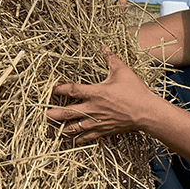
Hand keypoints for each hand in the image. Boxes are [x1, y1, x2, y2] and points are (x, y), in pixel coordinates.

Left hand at [46, 46, 160, 142]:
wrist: (147, 112)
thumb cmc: (135, 91)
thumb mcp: (123, 71)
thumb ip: (111, 59)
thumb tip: (104, 47)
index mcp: (96, 92)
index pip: (72, 90)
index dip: (60, 89)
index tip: (52, 89)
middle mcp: (93, 108)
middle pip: (68, 113)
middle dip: (53, 114)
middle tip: (42, 115)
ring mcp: (97, 121)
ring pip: (75, 128)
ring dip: (62, 129)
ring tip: (53, 129)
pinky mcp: (103, 130)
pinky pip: (87, 137)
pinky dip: (78, 139)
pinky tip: (72, 140)